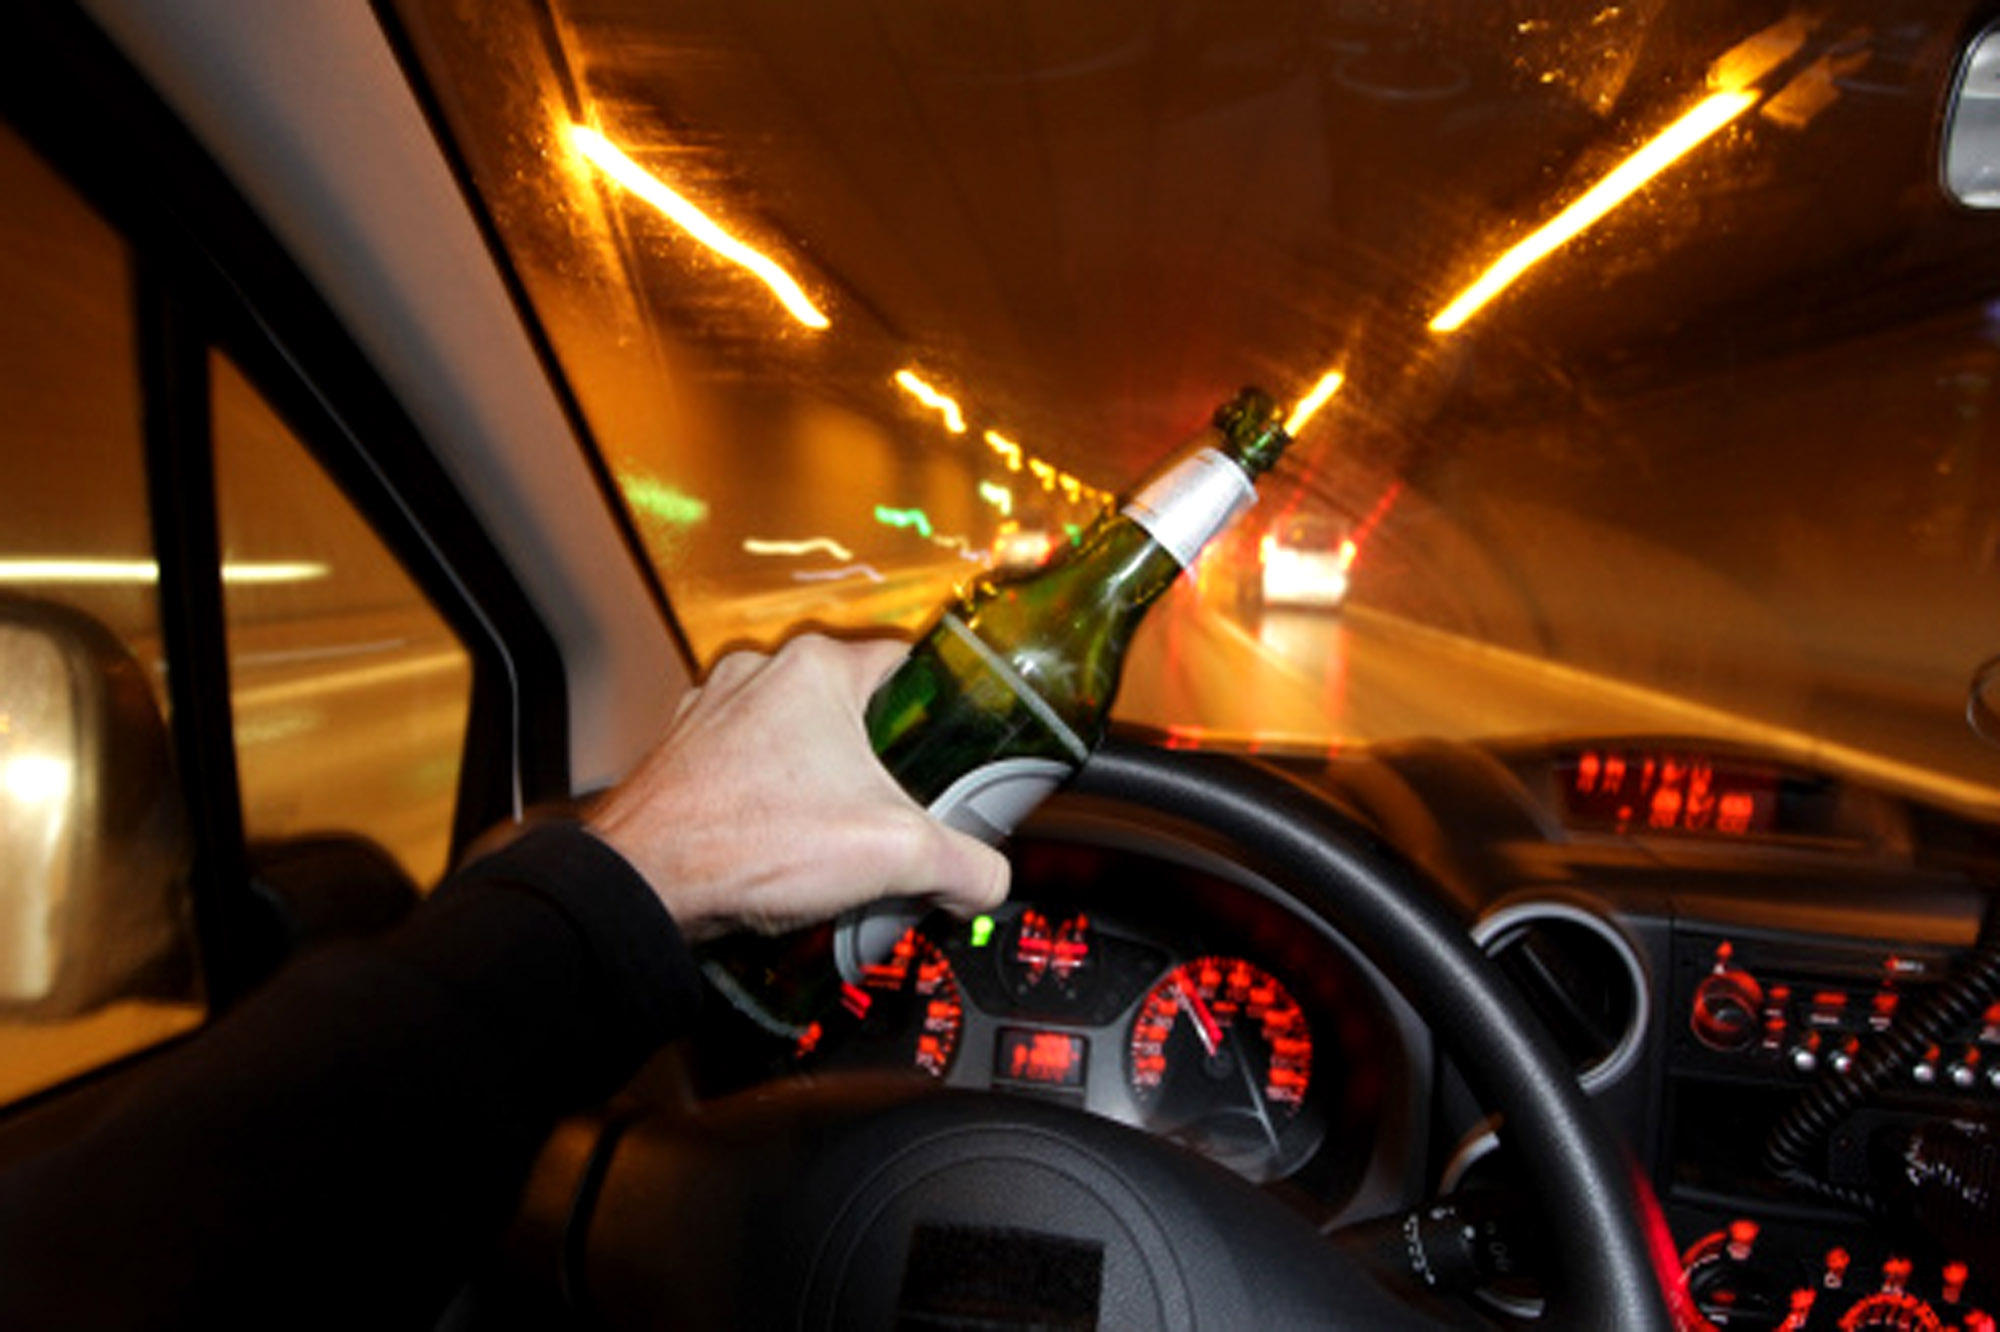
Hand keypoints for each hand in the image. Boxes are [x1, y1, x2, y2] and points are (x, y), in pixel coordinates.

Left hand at [587, 633, 1010, 941]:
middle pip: (851, 711)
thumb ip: (965, 865)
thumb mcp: (893, 855)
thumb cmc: (744, 844)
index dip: (941, 712)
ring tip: (836, 840)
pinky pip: (744, 768)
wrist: (642, 888)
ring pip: (793, 740)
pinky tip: (779, 848)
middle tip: (899, 814)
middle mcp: (758, 675)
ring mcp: (711, 712)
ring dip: (819, 784)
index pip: (907, 666)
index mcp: (815, 668)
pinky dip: (767, 801)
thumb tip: (988, 880)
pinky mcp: (681, 756)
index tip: (953, 751)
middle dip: (878, 766)